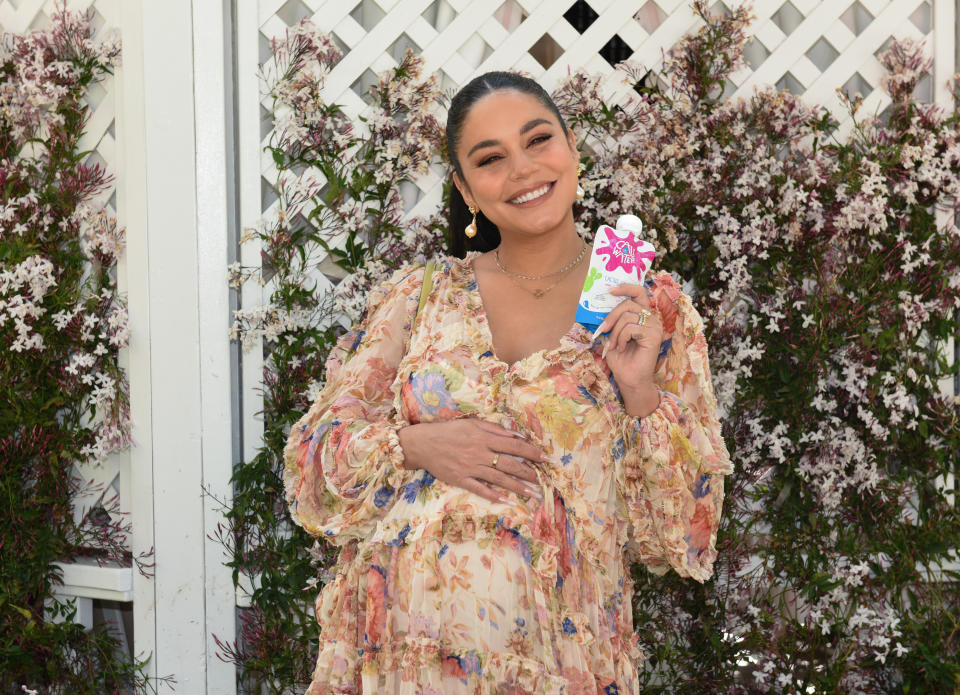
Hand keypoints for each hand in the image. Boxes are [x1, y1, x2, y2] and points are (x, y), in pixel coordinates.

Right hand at [397, 419, 544, 503]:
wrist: (423, 443)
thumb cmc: (449, 431)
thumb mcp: (472, 423)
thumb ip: (495, 429)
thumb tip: (517, 435)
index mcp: (484, 438)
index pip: (515, 445)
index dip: (532, 452)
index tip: (545, 458)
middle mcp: (480, 453)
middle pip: (510, 464)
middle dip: (529, 472)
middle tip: (543, 480)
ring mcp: (471, 468)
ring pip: (499, 479)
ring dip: (518, 486)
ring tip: (532, 493)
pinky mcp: (462, 479)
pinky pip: (481, 489)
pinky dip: (494, 495)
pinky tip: (507, 500)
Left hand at [594, 283, 663, 392]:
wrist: (629, 378)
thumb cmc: (621, 358)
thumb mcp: (612, 335)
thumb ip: (612, 320)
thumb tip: (599, 306)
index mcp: (643, 316)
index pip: (639, 292)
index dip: (626, 287)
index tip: (610, 290)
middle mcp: (651, 319)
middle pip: (628, 304)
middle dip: (611, 317)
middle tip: (602, 331)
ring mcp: (655, 326)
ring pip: (627, 317)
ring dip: (615, 333)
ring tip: (614, 346)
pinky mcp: (654, 335)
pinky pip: (631, 328)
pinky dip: (622, 338)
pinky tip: (623, 349)